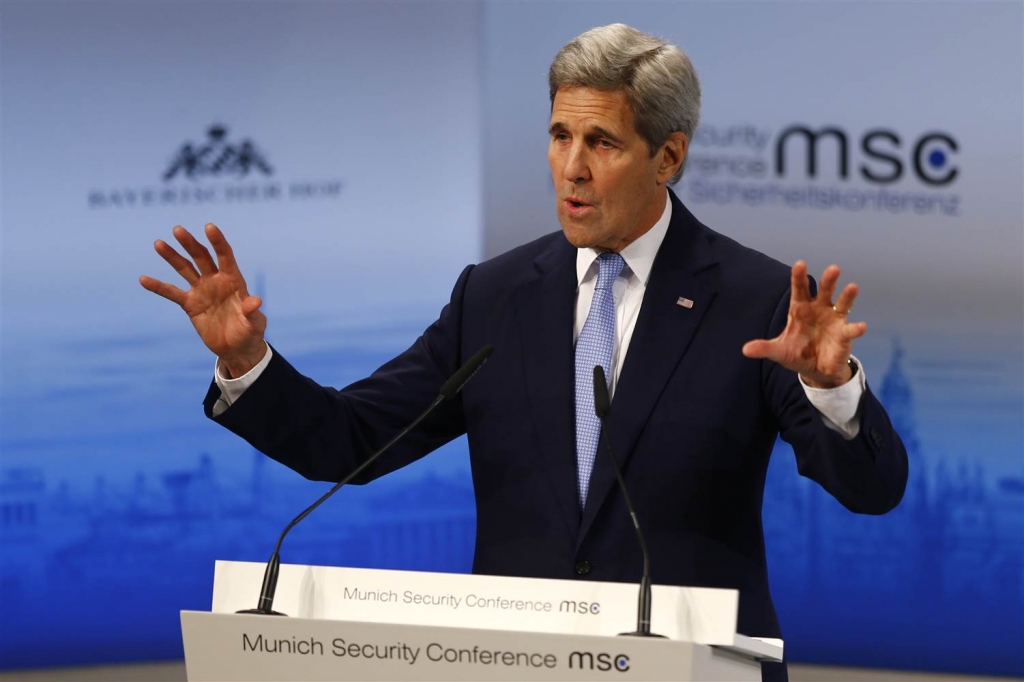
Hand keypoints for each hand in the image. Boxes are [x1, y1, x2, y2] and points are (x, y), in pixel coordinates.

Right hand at [140, 224, 266, 376]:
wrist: (237, 348)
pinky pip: (172, 293)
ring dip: (172, 257)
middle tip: (178, 230)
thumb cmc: (250, 332)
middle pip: (202, 258)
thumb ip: (252, 311)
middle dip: (190, 244)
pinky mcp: (190, 304)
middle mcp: (216, 281)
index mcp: (234, 280)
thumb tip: (256, 301)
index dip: (218, 242)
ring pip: (185, 269)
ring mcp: (202, 291)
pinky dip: (158, 287)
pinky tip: (143, 279)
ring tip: (159, 244)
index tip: (209, 227)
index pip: (225, 256)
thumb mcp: (255, 323)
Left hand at [741, 261, 866, 387]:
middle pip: (824, 291)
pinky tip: (860, 326)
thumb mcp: (779, 351)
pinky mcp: (844, 334)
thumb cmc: (797, 353)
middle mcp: (819, 309)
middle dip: (828, 280)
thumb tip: (745, 350)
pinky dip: (856, 328)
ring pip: (841, 304)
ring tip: (852, 287)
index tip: (800, 263)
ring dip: (847, 296)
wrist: (815, 370)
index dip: (799, 277)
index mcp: (800, 309)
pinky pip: (851, 330)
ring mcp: (833, 319)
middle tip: (833, 268)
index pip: (799, 289)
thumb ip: (764, 348)